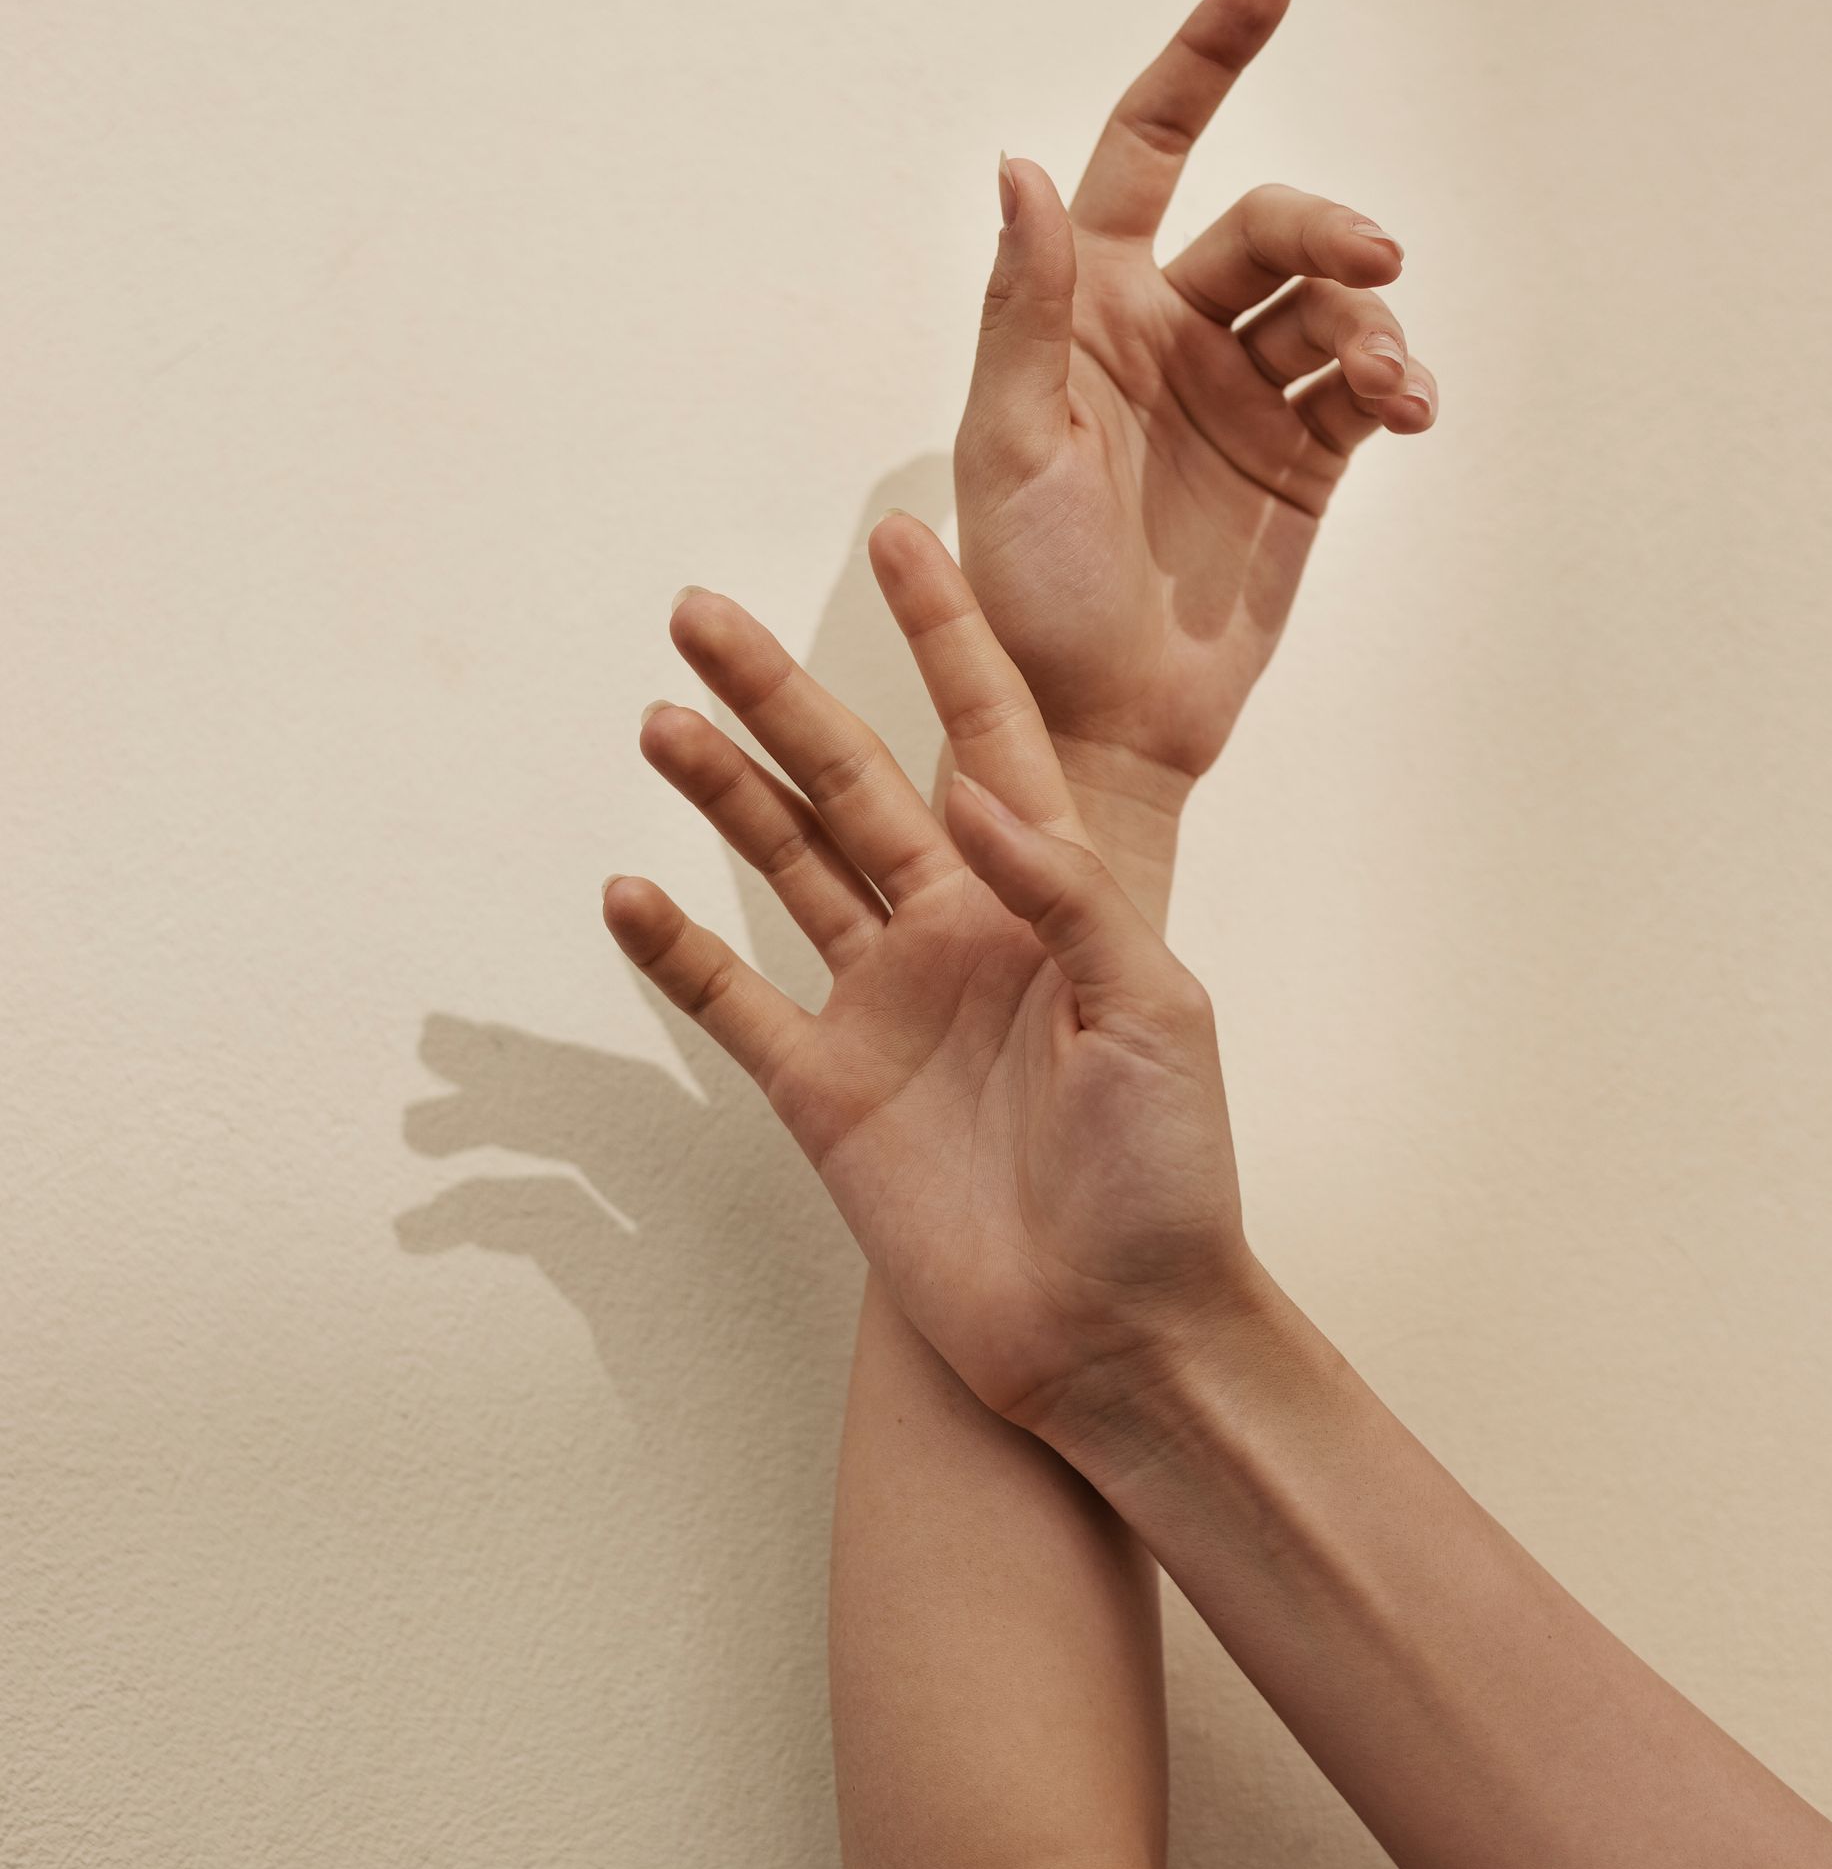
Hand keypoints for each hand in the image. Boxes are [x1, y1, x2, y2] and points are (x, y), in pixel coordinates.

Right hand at [603, 516, 1253, 1431]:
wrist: (1117, 1335)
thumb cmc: (1168, 1177)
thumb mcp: (1154, 1016)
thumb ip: (1066, 895)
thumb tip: (972, 795)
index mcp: (1046, 899)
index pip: (983, 734)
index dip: (942, 636)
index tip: (902, 533)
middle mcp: (955, 932)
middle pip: (848, 780)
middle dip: (778, 694)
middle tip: (697, 610)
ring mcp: (884, 1008)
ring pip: (783, 866)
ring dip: (721, 791)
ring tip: (660, 715)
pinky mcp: (827, 1093)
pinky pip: (735, 1000)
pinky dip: (677, 950)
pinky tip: (628, 890)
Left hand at [956, 0, 1435, 875]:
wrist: (1096, 720)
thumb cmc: (1024, 590)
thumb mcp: (1010, 446)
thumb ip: (1025, 308)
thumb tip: (1022, 170)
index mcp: (1087, 305)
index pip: (1148, 149)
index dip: (1206, 59)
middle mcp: (1169, 330)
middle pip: (1271, 230)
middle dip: (1330, 231)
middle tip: (1375, 263)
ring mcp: (1241, 392)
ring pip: (1332, 305)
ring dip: (1372, 324)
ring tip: (1389, 387)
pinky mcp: (1301, 458)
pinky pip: (1365, 386)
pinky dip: (1397, 381)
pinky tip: (1410, 409)